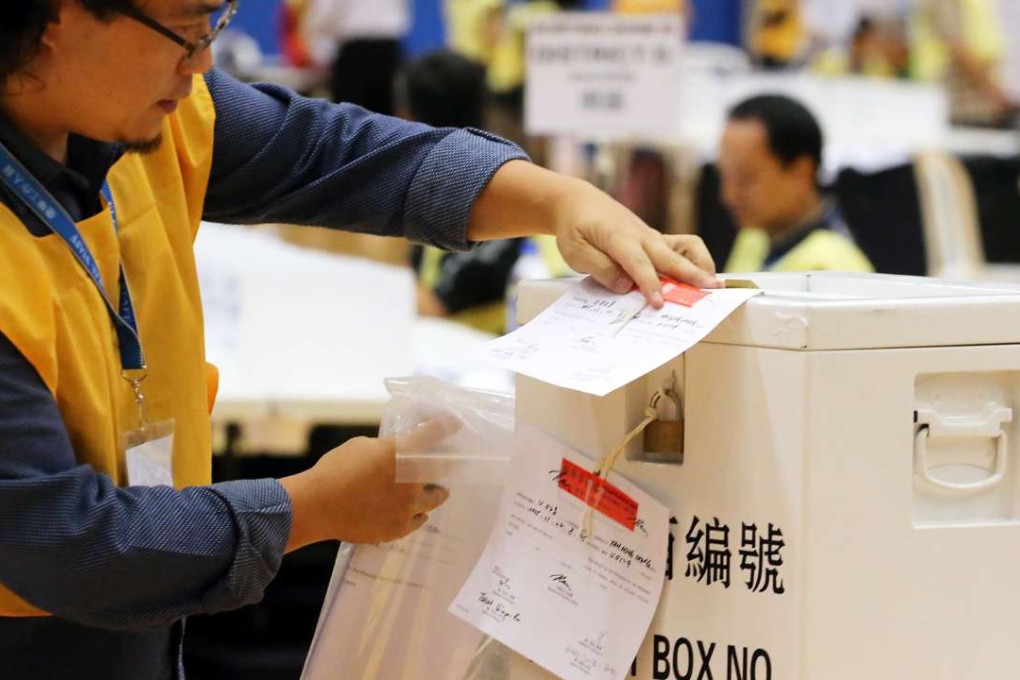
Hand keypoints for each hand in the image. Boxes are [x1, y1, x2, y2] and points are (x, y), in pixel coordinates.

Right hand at [280, 420, 454, 548]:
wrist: (317, 505)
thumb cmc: (335, 469)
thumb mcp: (362, 446)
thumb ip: (386, 448)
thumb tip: (395, 453)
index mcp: (402, 452)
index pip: (434, 433)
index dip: (447, 426)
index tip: (456, 423)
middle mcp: (412, 478)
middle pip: (444, 468)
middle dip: (449, 463)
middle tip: (452, 462)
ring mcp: (408, 505)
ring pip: (435, 498)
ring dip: (436, 492)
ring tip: (436, 491)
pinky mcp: (399, 527)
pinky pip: (419, 520)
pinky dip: (418, 514)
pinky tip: (417, 512)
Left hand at [468, 161, 719, 307]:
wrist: (579, 202)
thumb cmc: (576, 228)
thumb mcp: (576, 252)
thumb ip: (601, 269)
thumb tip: (627, 286)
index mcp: (618, 237)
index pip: (638, 263)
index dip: (649, 284)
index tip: (659, 303)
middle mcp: (641, 235)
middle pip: (670, 256)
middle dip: (692, 274)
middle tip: (712, 290)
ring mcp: (652, 236)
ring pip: (684, 247)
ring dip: (700, 264)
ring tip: (712, 284)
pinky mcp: (656, 239)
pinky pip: (683, 245)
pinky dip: (694, 258)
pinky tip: (699, 275)